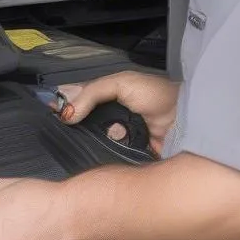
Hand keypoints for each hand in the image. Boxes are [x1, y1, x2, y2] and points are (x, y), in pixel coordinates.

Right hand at [57, 70, 178, 155]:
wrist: (187, 120)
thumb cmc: (158, 95)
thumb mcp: (122, 83)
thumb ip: (91, 92)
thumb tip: (66, 112)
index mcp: (108, 96)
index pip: (78, 101)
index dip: (64, 106)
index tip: (52, 111)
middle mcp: (110, 117)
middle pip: (81, 124)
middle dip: (78, 124)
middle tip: (73, 123)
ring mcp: (117, 137)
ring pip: (92, 141)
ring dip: (97, 136)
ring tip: (115, 128)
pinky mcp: (125, 156)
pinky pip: (106, 156)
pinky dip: (110, 150)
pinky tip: (122, 141)